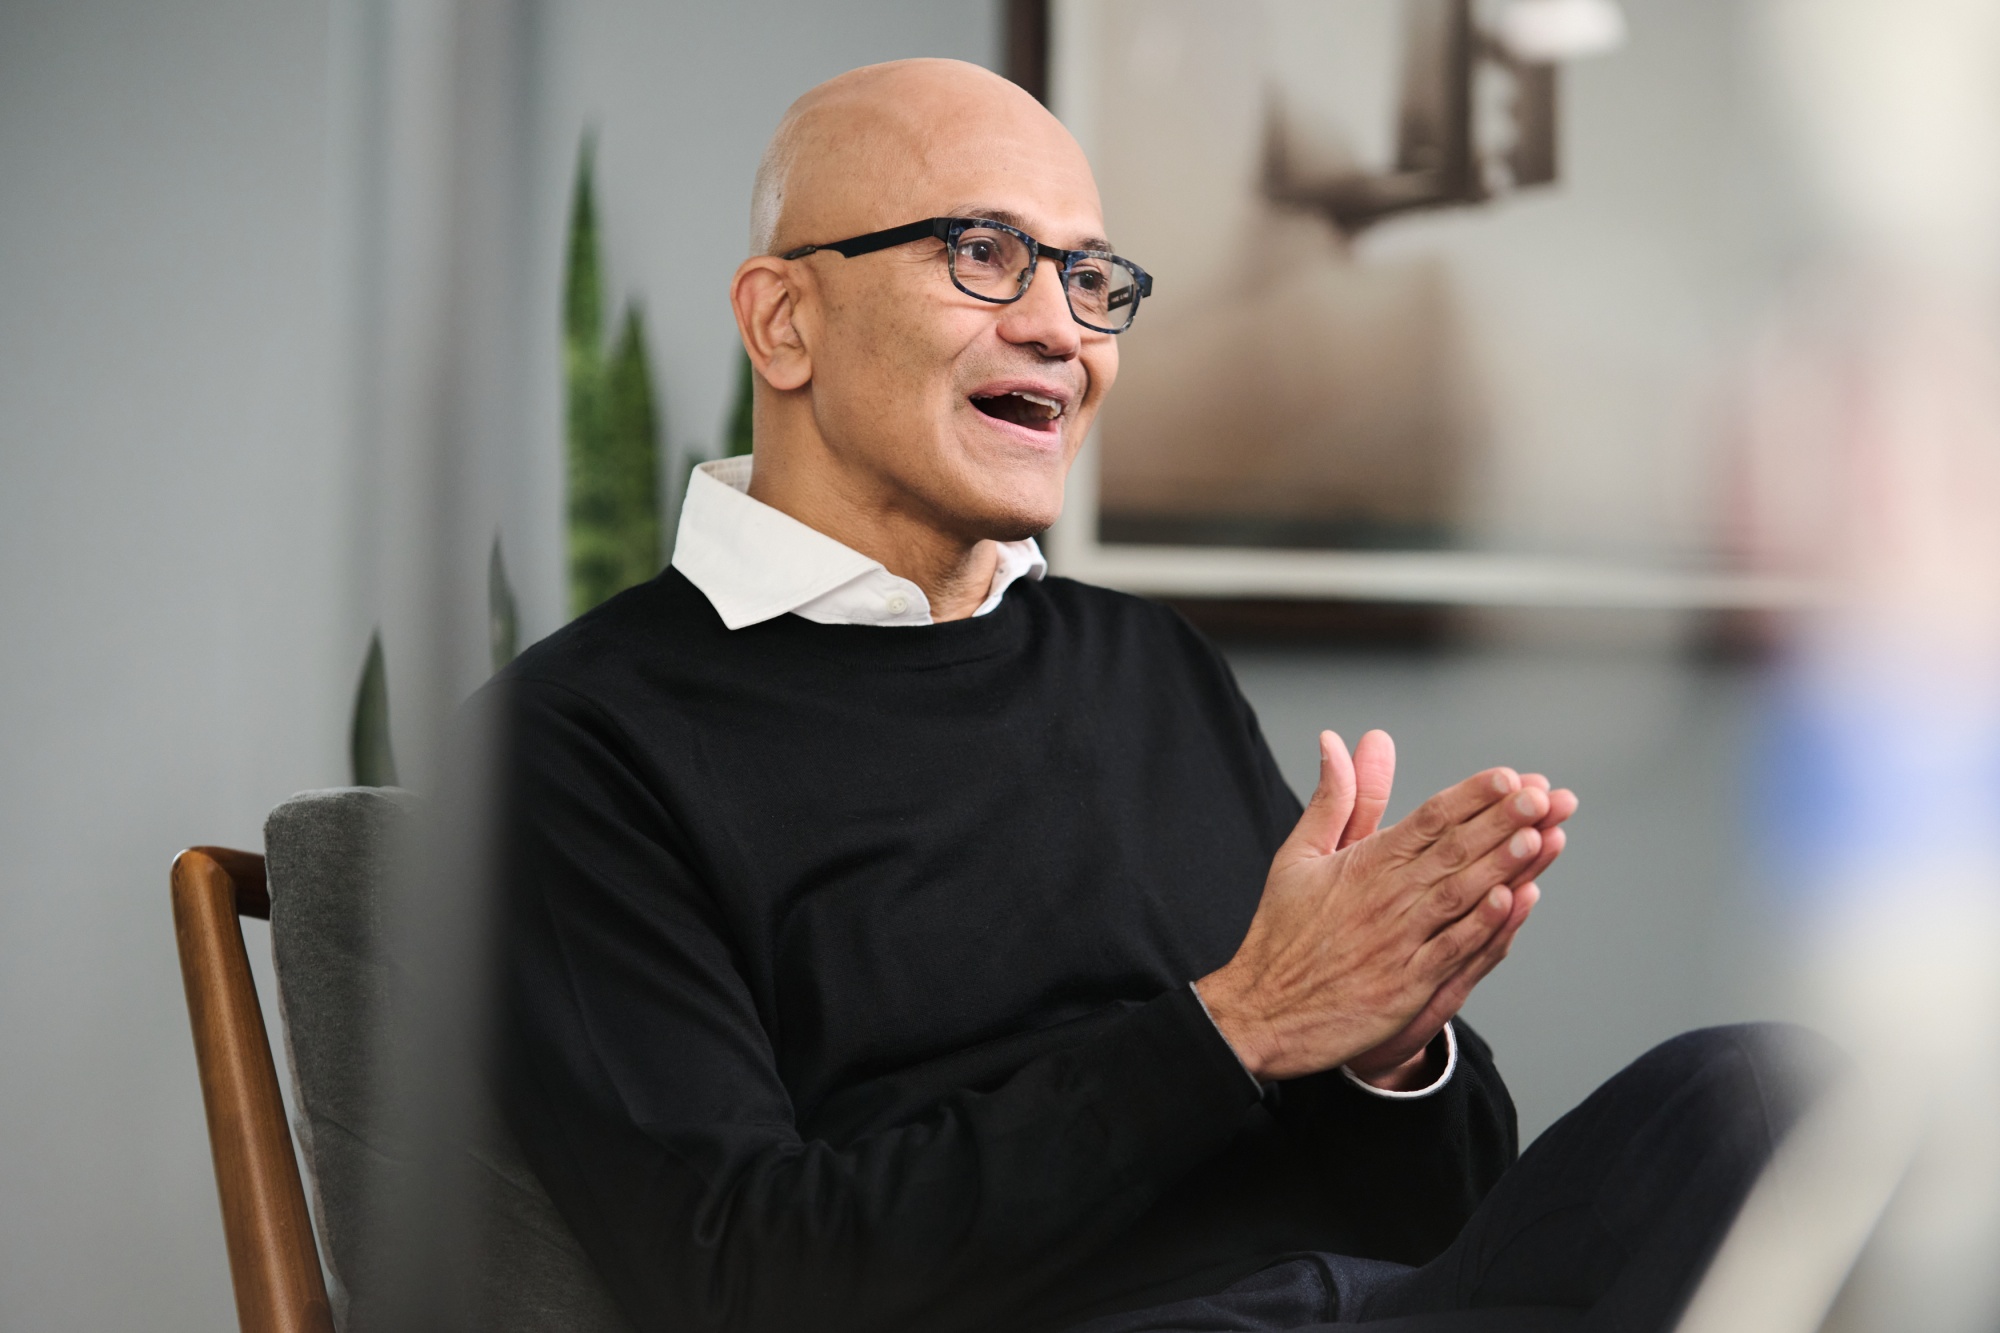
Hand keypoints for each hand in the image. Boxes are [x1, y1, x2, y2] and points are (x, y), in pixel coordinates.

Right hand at [1196, 731, 1572, 1082]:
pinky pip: (1451, 949)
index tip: (1507, 776)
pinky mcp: (1405, 985)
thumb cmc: (1282, 932)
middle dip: (1501, 820)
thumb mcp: (1299, 855)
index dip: (1470, 796)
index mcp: (1362, 863)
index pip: (1426, 819)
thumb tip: (1338, 742)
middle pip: (1452, 850)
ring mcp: (1397, 942)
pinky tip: (1512, 901)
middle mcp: (1384, 897)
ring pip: (1460, 894)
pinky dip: (1482, 925)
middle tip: (1543, 796)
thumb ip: (1333, 800)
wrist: (1261, 1010)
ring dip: (1502, 863)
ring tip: (1539, 835)